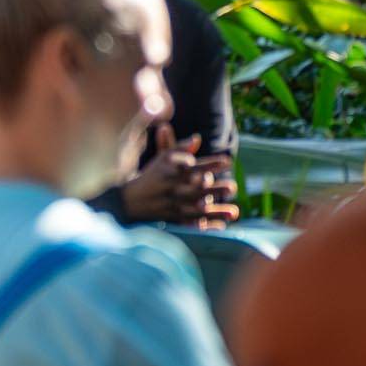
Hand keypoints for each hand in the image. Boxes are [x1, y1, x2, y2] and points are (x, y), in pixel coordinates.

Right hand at [117, 125, 239, 227]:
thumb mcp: (162, 159)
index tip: (228, 162)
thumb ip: (180, 148)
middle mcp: (174, 190)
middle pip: (197, 190)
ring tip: (234, 212)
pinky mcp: (175, 221)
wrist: (131, 200)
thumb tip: (197, 139)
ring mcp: (174, 207)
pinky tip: (221, 226)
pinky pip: (193, 225)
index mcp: (172, 173)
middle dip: (215, 189)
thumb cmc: (152, 176)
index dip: (211, 164)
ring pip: (198, 210)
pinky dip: (206, 226)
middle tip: (233, 187)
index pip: (194, 167)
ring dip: (216, 211)